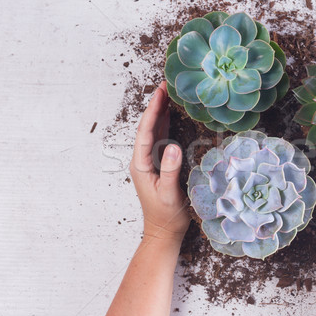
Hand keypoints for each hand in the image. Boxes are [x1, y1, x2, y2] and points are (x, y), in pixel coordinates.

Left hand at [130, 81, 189, 242]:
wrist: (163, 231)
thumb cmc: (166, 216)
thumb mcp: (169, 194)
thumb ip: (170, 171)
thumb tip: (174, 146)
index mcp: (141, 165)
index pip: (146, 133)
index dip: (153, 112)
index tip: (160, 93)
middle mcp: (143, 160)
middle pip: (148, 127)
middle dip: (156, 105)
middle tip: (165, 84)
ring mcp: (150, 162)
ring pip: (154, 131)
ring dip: (160, 112)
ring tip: (168, 93)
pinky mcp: (159, 165)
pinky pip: (162, 139)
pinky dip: (166, 124)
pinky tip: (172, 114)